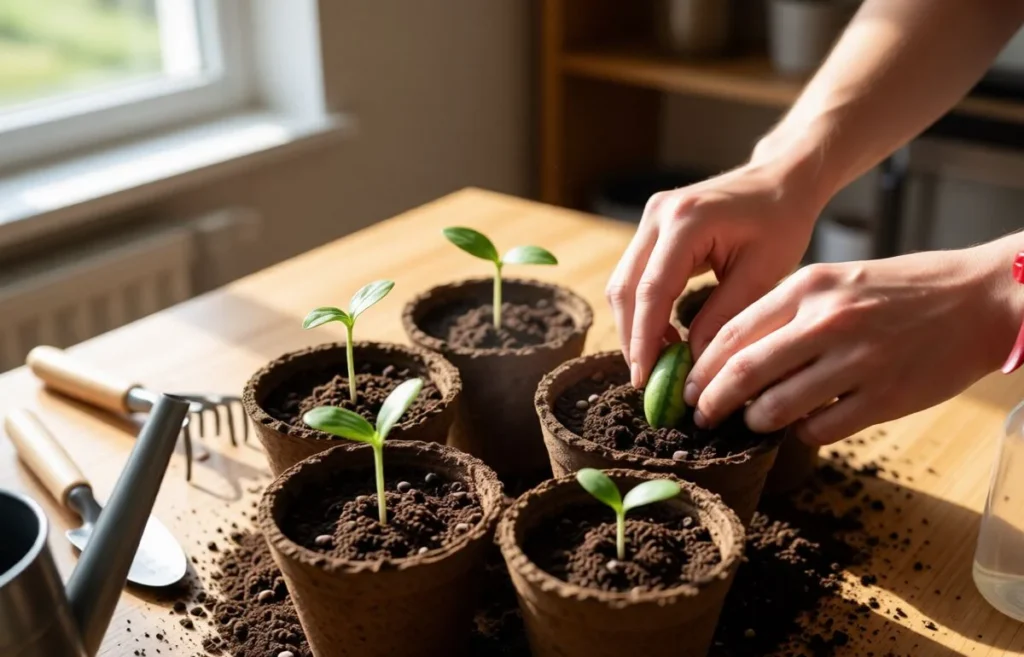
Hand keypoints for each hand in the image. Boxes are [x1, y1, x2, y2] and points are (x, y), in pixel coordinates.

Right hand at [605, 160, 822, 387]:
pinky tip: (664, 336)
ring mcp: (649, 218)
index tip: (645, 378)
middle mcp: (657, 215)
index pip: (651, 290)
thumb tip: (692, 363)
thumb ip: (724, 317)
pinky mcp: (651, 229)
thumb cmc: (781, 221)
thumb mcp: (763, 273)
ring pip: (622, 284)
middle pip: (624, 289)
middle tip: (647, 380)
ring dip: (634, 326)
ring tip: (658, 363)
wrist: (780, 179)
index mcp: (686, 221)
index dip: (644, 339)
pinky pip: (634, 276)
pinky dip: (643, 310)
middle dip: (632, 339)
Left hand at [684, 245, 1023, 444]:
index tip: (688, 387)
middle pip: (742, 373)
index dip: (701, 368)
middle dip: (711, 402)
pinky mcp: (884, 397)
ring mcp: (857, 361)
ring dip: (754, 421)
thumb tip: (732, 354)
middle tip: (700, 417)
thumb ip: (786, 312)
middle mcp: (827, 321)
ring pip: (776, 407)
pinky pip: (821, 428)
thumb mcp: (836, 281)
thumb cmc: (900, 290)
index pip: (731, 333)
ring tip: (751, 423)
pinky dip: (802, 433)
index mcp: (809, 287)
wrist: (978, 299)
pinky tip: (803, 427)